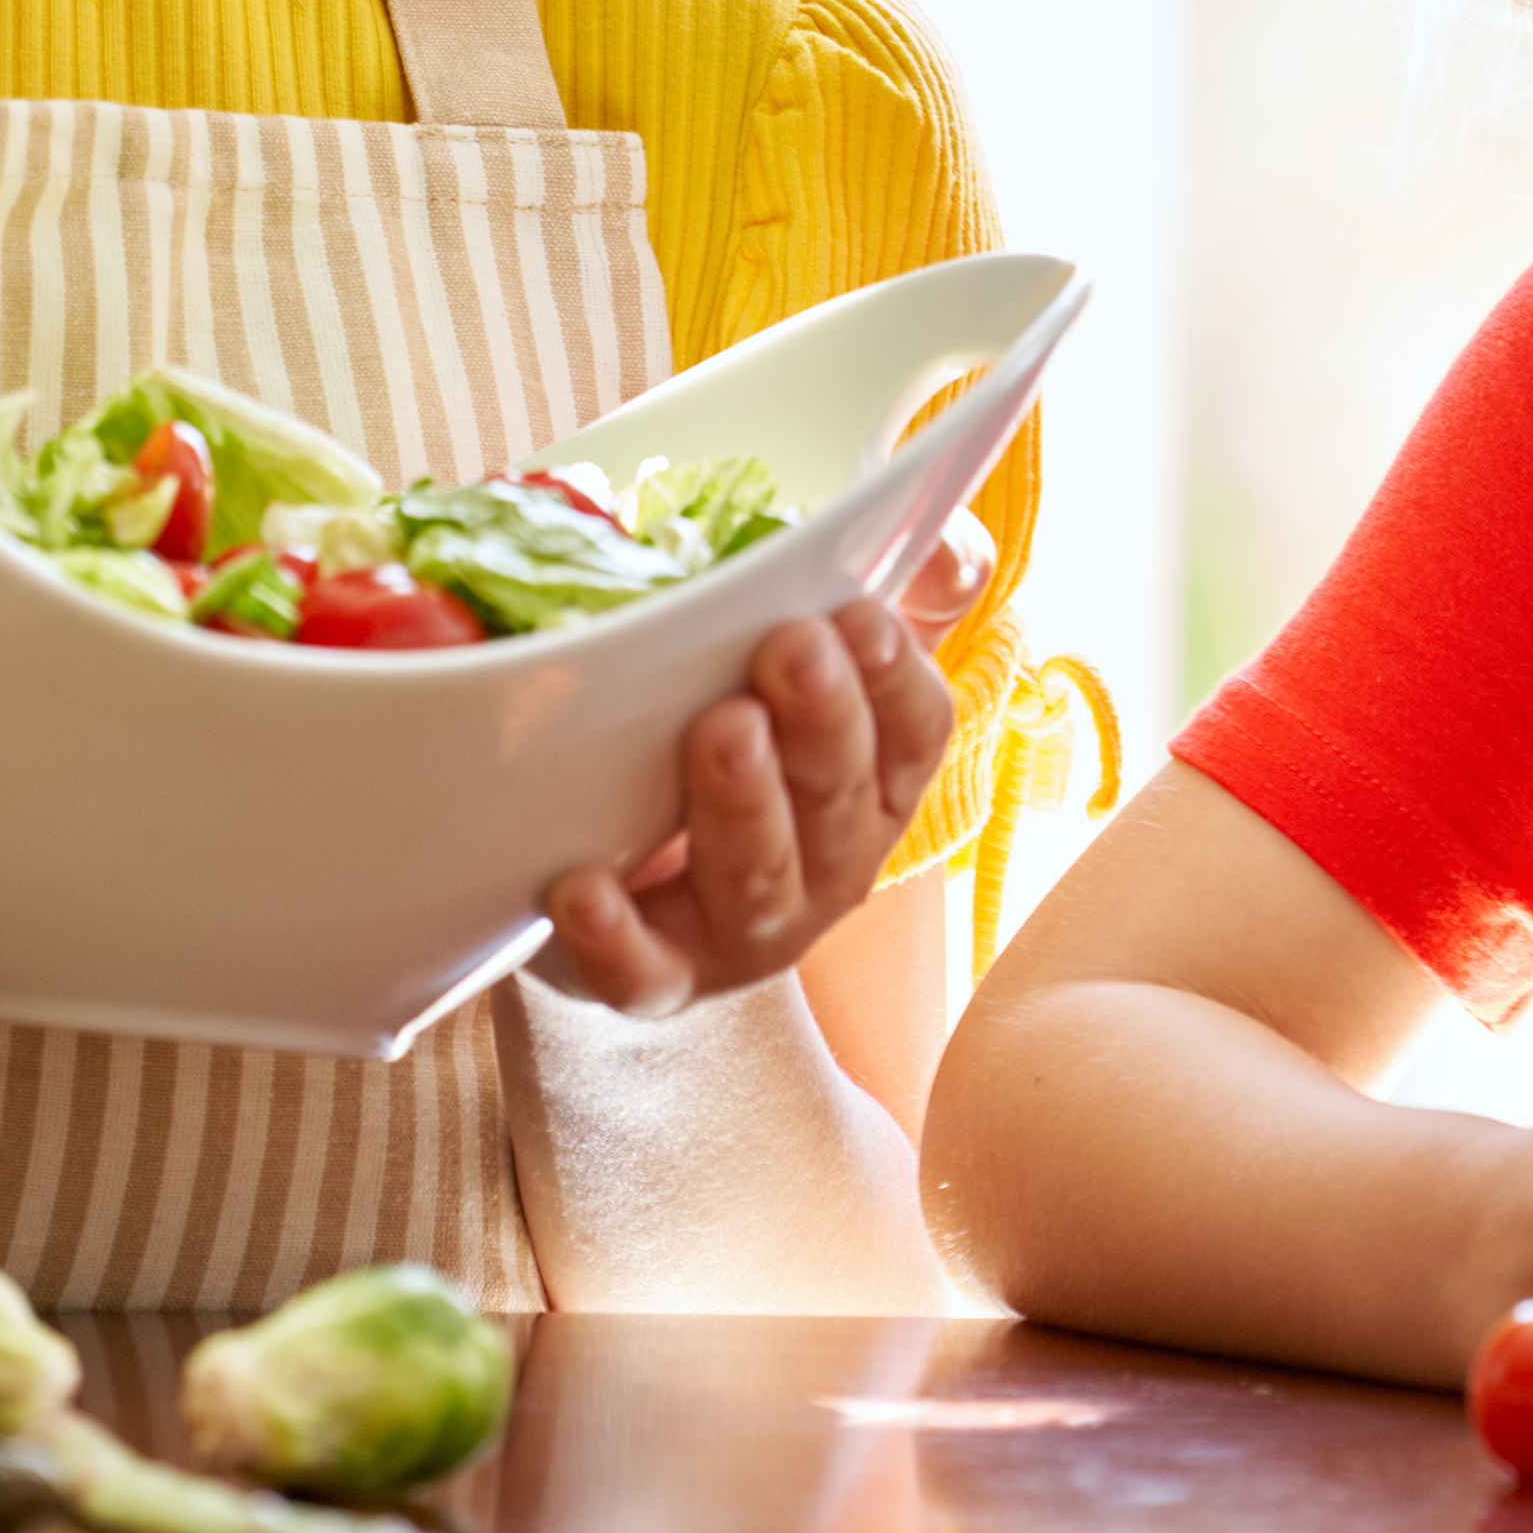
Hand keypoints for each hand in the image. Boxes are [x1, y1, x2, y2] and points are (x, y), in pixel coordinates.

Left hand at [537, 596, 956, 1019]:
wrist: (629, 873)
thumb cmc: (735, 740)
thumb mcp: (816, 657)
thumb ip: (898, 587)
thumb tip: (952, 553)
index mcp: (876, 784)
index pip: (915, 732)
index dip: (897, 677)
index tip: (861, 615)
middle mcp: (830, 866)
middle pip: (843, 798)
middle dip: (823, 721)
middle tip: (790, 647)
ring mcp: (747, 932)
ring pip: (758, 878)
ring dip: (745, 804)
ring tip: (722, 731)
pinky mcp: (656, 979)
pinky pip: (640, 972)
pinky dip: (614, 937)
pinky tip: (581, 888)